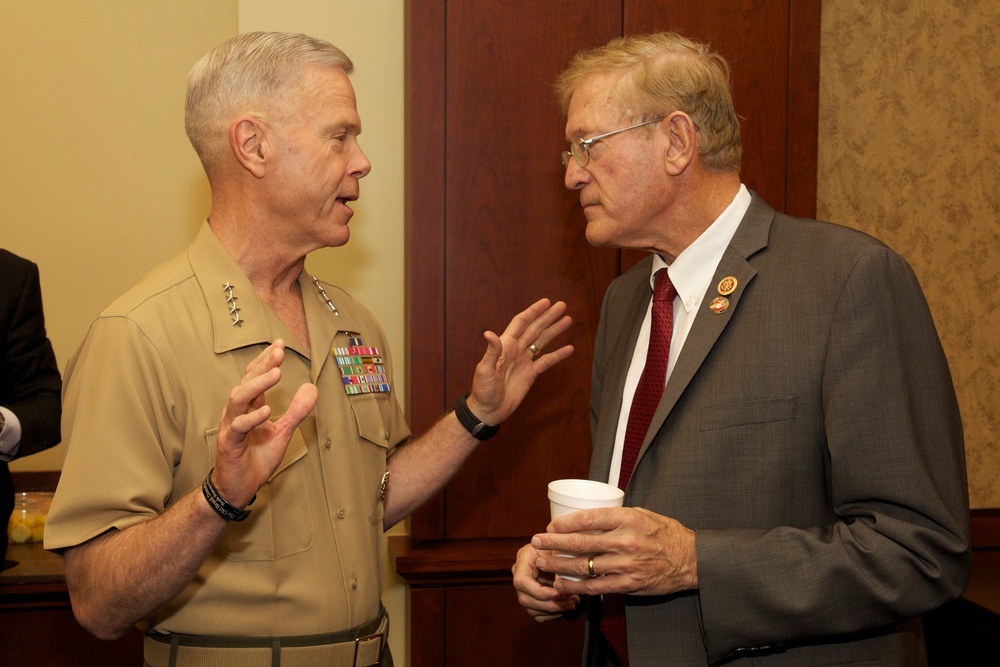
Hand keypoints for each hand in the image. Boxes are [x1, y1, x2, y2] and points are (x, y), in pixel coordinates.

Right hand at [213, 340, 317, 506]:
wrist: (239, 487)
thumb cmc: (256, 457)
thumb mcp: (283, 432)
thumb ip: (297, 411)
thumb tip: (312, 387)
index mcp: (249, 406)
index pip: (255, 377)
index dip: (266, 361)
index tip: (280, 344)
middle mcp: (237, 412)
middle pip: (247, 381)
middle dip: (263, 365)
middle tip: (278, 351)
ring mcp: (231, 426)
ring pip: (238, 398)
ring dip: (258, 384)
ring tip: (276, 373)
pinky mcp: (229, 443)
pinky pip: (238, 426)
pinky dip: (252, 418)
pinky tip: (266, 410)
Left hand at [467, 298, 573, 424]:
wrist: (489, 410)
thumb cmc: (483, 390)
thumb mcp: (485, 370)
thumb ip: (491, 352)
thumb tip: (489, 333)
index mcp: (505, 345)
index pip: (521, 323)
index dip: (533, 312)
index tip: (546, 302)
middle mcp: (516, 350)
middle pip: (535, 329)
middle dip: (548, 317)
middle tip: (562, 306)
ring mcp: (524, 361)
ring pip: (542, 342)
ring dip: (554, 331)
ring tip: (568, 320)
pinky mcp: (530, 374)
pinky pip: (546, 362)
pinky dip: (557, 355)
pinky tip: (569, 349)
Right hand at [512, 543, 580, 621]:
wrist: (559, 545)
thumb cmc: (559, 543)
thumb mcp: (558, 547)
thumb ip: (557, 563)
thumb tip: (561, 583)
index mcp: (523, 559)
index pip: (521, 582)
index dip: (539, 592)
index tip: (559, 593)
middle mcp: (519, 574)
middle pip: (525, 599)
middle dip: (550, 605)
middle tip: (571, 602)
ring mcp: (524, 588)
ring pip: (532, 610)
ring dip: (554, 610)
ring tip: (572, 603)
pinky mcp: (532, 597)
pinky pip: (538, 614)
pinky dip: (552, 614)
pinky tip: (566, 605)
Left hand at [531, 507, 697, 596]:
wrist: (689, 559)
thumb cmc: (664, 533)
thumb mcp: (641, 514)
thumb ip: (615, 516)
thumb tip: (585, 516)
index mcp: (627, 519)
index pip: (588, 518)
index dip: (565, 523)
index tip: (551, 525)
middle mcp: (625, 541)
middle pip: (580, 542)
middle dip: (553, 542)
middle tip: (536, 541)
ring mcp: (626, 564)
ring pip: (583, 566)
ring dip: (558, 565)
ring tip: (542, 563)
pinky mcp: (627, 583)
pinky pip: (595, 586)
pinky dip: (575, 586)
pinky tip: (561, 584)